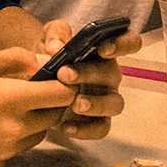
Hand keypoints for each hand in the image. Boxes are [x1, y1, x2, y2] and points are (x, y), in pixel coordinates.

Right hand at [0, 47, 76, 166]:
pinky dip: (14, 137)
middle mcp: (14, 130)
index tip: (58, 78)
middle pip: (54, 116)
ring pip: (38, 134)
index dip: (65, 85)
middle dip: (49, 102)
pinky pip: (18, 149)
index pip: (61, 95)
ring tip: (5, 108)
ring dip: (33, 121)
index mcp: (10, 100)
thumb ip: (13, 59)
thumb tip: (41, 61)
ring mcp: (6, 151)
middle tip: (29, 91)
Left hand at [35, 21, 140, 143]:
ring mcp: (106, 98)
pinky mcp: (97, 120)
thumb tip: (55, 48)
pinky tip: (66, 126)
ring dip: (96, 104)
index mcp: (104, 50)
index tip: (103, 49)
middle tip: (64, 74)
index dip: (122, 44)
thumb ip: (55, 36)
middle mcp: (109, 74)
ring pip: (115, 104)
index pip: (129, 43)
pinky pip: (101, 128)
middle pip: (113, 73)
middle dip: (89, 73)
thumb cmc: (50, 55)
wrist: (37, 81)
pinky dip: (86, 130)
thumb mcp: (49, 38)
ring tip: (75, 104)